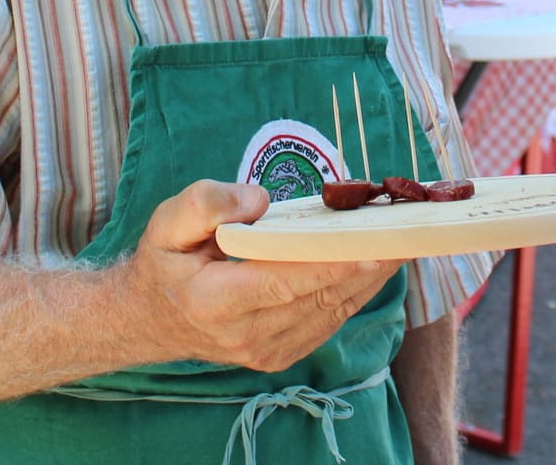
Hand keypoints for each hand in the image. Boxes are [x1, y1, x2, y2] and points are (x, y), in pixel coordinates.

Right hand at [114, 180, 401, 371]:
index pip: (282, 283)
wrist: (150, 319)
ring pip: (330, 314)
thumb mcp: (167, 221)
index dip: (330, 266)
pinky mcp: (279, 355)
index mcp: (214, 301)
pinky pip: (327, 324)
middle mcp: (244, 335)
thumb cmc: (165, 261)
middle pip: (317, 299)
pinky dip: (355, 295)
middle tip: (406, 232)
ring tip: (403, 243)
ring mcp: (264, 352)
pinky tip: (376, 267)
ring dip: (369, 280)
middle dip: (365, 265)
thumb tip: (260, 201)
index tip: (371, 247)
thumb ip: (208, 203)